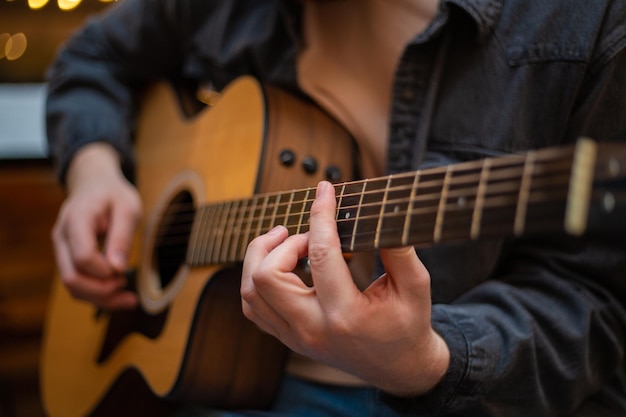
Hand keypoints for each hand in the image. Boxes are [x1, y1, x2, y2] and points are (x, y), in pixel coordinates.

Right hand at [51, 143, 141, 309]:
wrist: (94, 185)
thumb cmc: (113, 194)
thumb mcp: (128, 208)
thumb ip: (122, 237)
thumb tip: (117, 269)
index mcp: (77, 219)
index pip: (83, 257)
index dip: (105, 270)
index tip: (124, 268)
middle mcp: (62, 237)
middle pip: (72, 278)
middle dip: (102, 291)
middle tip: (126, 284)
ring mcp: (61, 250)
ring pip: (72, 286)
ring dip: (100, 298)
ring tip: (129, 298)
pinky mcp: (68, 259)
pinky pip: (77, 284)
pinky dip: (97, 295)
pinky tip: (119, 296)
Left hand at [241, 181, 449, 395]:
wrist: (399, 369)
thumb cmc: (409, 325)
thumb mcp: (416, 287)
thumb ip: (399, 250)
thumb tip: (379, 212)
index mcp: (346, 315)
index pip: (320, 255)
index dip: (321, 215)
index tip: (326, 190)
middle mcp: (312, 329)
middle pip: (267, 277)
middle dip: (282, 243)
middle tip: (306, 234)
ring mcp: (295, 337)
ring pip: (251, 292)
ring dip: (262, 257)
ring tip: (287, 241)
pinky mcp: (288, 338)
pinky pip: (253, 307)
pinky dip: (258, 279)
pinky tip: (281, 265)